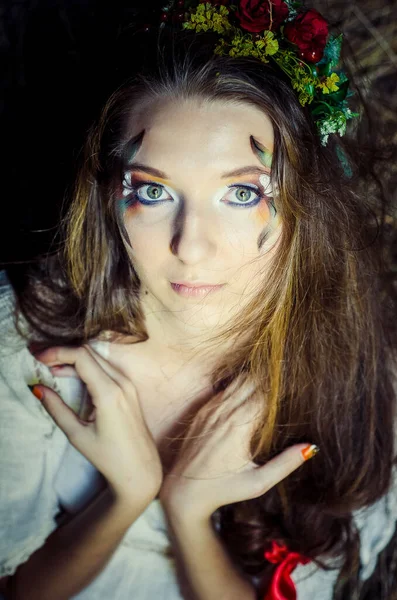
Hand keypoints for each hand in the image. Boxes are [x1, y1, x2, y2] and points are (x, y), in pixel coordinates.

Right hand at [32, 345, 162, 505]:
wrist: (140, 470)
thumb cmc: (110, 457)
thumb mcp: (78, 435)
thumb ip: (56, 409)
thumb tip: (38, 389)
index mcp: (110, 393)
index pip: (81, 357)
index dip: (58, 352)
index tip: (39, 358)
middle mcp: (122, 383)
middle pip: (89, 353)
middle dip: (64, 353)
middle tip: (41, 362)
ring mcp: (128, 384)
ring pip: (98, 358)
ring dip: (75, 359)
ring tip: (52, 369)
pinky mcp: (130, 388)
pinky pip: (106, 368)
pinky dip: (87, 367)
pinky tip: (71, 375)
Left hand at [159, 376, 317, 520]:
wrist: (183, 492)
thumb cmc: (224, 489)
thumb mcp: (258, 483)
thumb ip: (285, 464)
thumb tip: (310, 447)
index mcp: (240, 424)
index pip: (266, 393)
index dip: (282, 387)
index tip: (298, 386)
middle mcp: (224, 411)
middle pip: (253, 381)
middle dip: (271, 379)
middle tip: (288, 378)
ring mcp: (211, 409)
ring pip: (237, 381)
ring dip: (255, 380)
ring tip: (273, 381)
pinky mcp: (202, 411)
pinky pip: (224, 389)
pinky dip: (239, 386)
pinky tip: (251, 390)